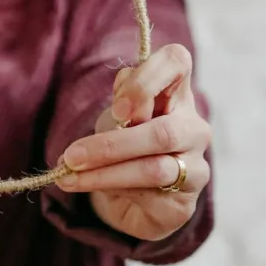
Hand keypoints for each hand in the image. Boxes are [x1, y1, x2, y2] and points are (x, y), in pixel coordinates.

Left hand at [58, 43, 210, 242]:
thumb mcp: (116, 120)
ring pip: (154, 169)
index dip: (148, 79)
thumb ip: (121, 109)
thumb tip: (122, 113)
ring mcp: (196, 166)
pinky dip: (113, 190)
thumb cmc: (125, 147)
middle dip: (112, 145)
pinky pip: (149, 195)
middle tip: (73, 155)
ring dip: (105, 173)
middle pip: (165, 131)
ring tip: (69, 176)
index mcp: (177, 94)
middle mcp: (194, 127)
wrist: (136, 199)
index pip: (177, 62)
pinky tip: (90, 187)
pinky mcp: (185, 203)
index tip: (118, 108)